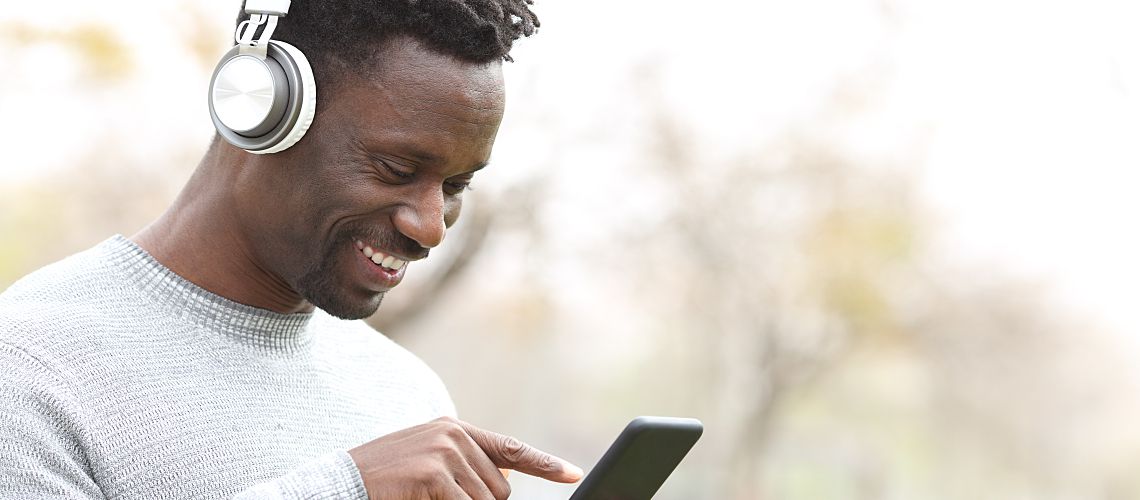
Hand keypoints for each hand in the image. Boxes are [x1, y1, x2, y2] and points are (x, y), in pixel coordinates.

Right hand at [348, 416, 582, 498]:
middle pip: (500, 490)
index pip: (510, 448)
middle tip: (442, 499)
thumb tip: (503, 486)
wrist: (340, 483)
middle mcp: (454, 435)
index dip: (545, 464)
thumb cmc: (384, 480)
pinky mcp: (434, 475)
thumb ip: (463, 465)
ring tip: (427, 497)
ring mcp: (445, 452)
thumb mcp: (427, 461)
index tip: (573, 474)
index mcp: (454, 429)